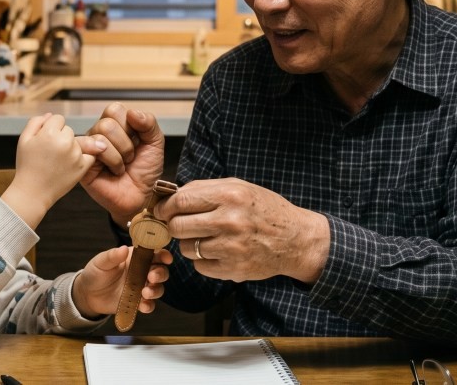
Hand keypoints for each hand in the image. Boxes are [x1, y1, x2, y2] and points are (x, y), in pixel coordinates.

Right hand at [2, 113, 98, 228]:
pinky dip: (83, 157)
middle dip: (61, 137)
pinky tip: (72, 164)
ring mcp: (76, 154)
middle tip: (51, 152)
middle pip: (69, 130)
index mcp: (49, 133)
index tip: (46, 140)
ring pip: (78, 141)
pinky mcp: (83, 166)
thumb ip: (35, 123)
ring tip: (58, 161)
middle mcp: (65, 142)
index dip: (51, 128)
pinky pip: (89, 154)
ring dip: (71, 147)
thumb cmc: (26, 166)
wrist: (33, 192)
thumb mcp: (24, 140)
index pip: (58, 119)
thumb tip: (50, 115)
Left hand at [72, 246, 171, 318]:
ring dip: (156, 290)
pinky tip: (143, 305)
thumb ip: (112, 256)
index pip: (154, 253)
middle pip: (160, 271)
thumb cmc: (95, 273)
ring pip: (157, 288)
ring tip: (145, 293)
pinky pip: (148, 304)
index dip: (163, 255)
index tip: (166, 258)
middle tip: (152, 277)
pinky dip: (149, 305)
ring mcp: (140, 287)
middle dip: (160, 273)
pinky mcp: (137, 302)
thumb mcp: (101, 262)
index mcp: (135, 258)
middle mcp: (141, 272)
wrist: (87, 294)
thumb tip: (124, 249)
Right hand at [78, 103, 165, 225]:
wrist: (143, 196)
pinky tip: (112, 171)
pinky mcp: (83, 163)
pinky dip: (109, 160)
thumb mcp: (155, 142)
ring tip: (121, 167)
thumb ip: (148, 123)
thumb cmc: (146, 170)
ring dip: (119, 155)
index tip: (137, 141)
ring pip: (100, 134)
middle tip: (130, 158)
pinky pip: (90, 149)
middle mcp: (99, 134)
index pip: (114, 109)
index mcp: (115, 125)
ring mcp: (90, 148)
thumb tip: (132, 113)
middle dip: (126, 143)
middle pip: (107, 122)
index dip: (129, 125)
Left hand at [156, 178, 330, 283]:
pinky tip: (217, 251)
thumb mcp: (239, 188)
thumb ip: (204, 189)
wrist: (295, 239)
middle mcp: (229, 221)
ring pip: (186, 248)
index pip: (180, 201)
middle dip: (173, 226)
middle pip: (177, 226)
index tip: (161, 210)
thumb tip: (170, 195)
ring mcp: (231, 247)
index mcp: (229, 195)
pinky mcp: (232, 269)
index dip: (165, 207)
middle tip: (180, 225)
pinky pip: (199, 266)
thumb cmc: (264, 210)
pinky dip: (203, 260)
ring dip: (189, 244)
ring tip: (206, 237)